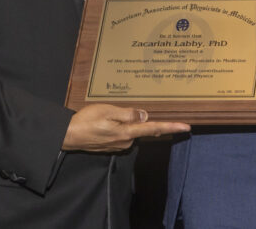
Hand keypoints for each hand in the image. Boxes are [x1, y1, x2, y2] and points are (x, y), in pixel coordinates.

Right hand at [62, 104, 188, 151]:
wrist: (69, 136)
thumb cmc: (86, 121)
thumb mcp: (108, 110)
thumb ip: (128, 114)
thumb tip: (145, 116)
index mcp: (126, 132)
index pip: (153, 128)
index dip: (171, 127)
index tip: (186, 127)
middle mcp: (126, 141)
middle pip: (145, 130)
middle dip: (153, 123)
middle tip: (160, 114)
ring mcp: (119, 144)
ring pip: (133, 131)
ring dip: (132, 123)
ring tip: (118, 112)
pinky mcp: (112, 145)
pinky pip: (124, 134)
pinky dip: (123, 126)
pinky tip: (112, 120)